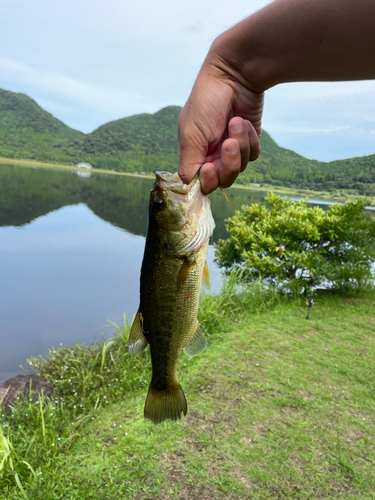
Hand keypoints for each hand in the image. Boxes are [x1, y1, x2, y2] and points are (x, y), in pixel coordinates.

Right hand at [178, 59, 263, 193]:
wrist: (235, 74)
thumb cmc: (207, 101)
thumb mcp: (191, 133)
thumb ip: (188, 163)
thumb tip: (186, 186)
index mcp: (195, 154)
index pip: (202, 182)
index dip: (208, 180)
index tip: (209, 168)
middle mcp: (213, 154)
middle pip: (224, 179)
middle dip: (229, 163)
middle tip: (229, 142)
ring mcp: (232, 148)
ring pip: (241, 167)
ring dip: (240, 145)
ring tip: (236, 122)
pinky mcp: (249, 141)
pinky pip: (253, 155)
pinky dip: (250, 140)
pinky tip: (244, 122)